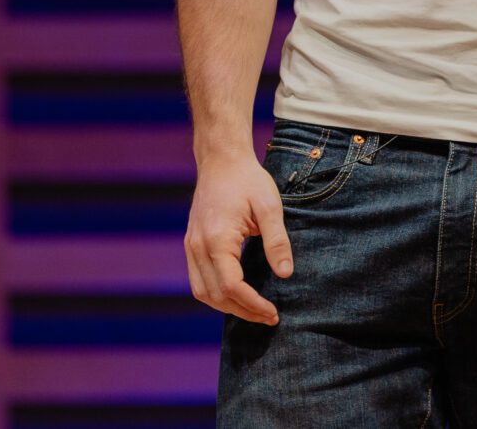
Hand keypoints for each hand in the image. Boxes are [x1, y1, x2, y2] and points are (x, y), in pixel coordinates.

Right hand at [184, 151, 290, 325]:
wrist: (221, 160)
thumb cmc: (248, 180)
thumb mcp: (269, 207)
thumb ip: (277, 241)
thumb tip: (285, 274)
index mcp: (216, 239)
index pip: (232, 287)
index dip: (253, 305)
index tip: (273, 312)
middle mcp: (197, 247)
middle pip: (215, 295)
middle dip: (242, 311)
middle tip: (269, 316)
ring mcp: (191, 246)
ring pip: (202, 292)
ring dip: (227, 306)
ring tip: (254, 310)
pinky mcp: (192, 244)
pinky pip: (198, 279)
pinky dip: (216, 293)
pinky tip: (237, 294)